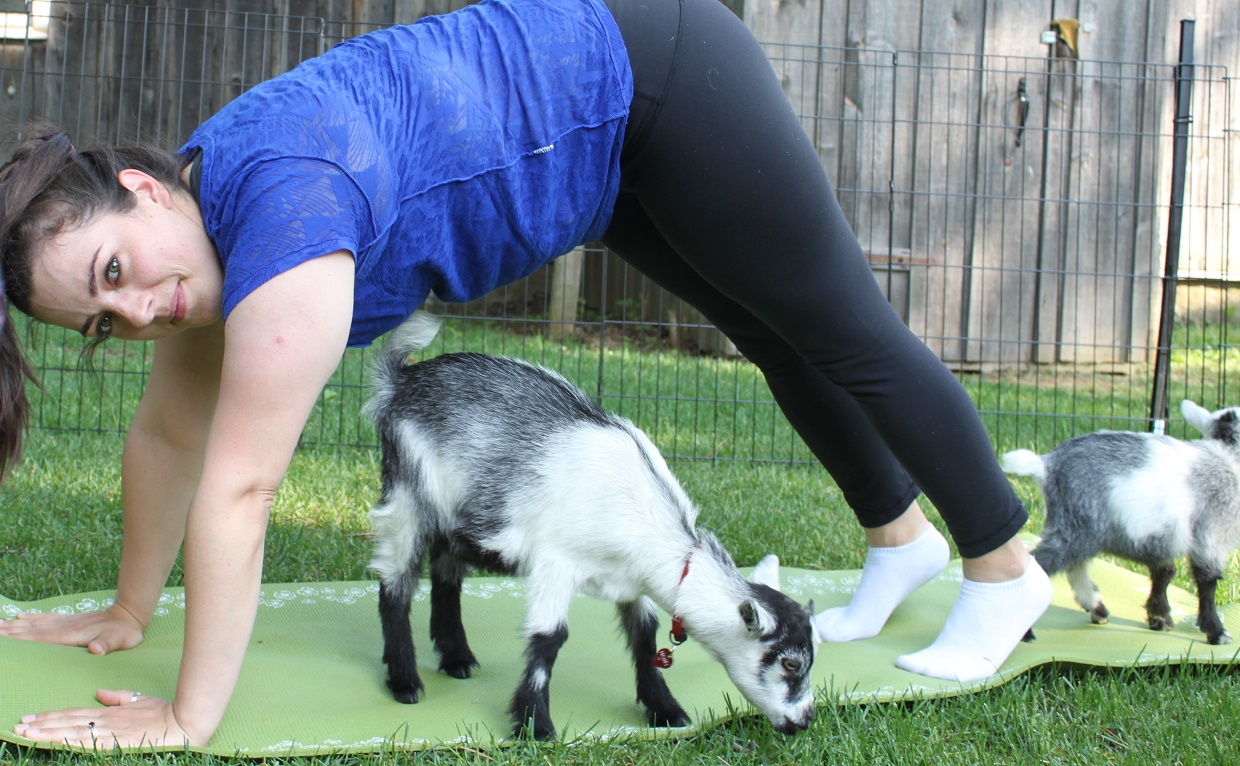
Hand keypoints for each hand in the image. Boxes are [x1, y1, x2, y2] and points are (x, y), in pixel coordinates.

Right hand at [0, 602, 144, 654]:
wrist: (130, 614)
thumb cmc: (124, 633)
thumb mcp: (120, 641)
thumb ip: (106, 645)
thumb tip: (95, 649)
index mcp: (71, 635)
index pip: (41, 638)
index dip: (22, 639)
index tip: (3, 638)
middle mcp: (64, 626)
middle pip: (31, 630)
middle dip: (10, 632)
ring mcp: (66, 622)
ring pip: (34, 623)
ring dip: (15, 625)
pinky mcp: (69, 620)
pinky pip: (45, 618)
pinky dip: (30, 618)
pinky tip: (19, 616)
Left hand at [13, 690, 192, 748]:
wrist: (183, 722)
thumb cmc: (164, 712)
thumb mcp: (139, 700)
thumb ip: (118, 697)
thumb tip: (99, 692)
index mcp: (109, 712)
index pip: (72, 713)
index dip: (50, 716)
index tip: (30, 718)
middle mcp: (105, 721)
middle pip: (67, 722)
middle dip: (42, 724)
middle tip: (19, 725)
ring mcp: (110, 733)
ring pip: (72, 731)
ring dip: (48, 733)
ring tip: (27, 733)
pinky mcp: (117, 743)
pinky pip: (88, 743)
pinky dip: (69, 742)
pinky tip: (54, 742)